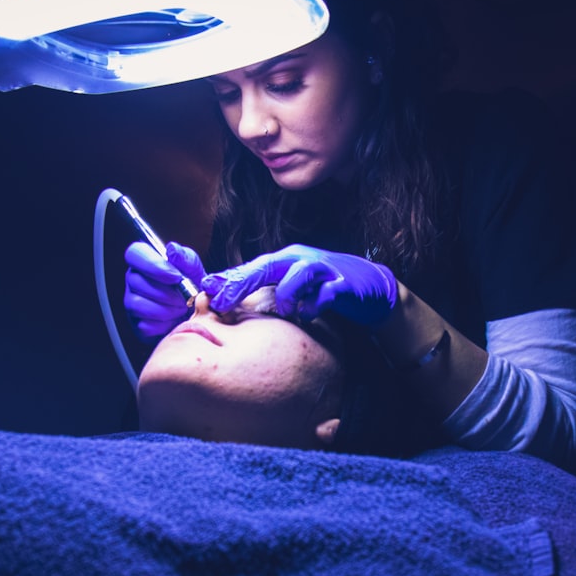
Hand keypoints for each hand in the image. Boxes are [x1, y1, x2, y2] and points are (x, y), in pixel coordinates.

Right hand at [124, 241, 205, 340]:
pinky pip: (144, 325)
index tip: (175, 277)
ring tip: (182, 308)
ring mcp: (132, 303)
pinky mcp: (137, 325)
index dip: (153, 265)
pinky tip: (174, 321)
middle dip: (166, 292)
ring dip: (167, 309)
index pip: (135, 253)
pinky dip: (164, 325)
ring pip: (138, 304)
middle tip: (186, 297)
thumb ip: (185, 258)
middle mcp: (134, 280)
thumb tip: (172, 249)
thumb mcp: (194, 270)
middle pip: (136, 281)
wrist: (199, 316)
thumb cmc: (193, 288)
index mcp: (145, 262)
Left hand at [201, 244, 397, 324]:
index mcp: (285, 259)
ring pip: (297, 275)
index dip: (228, 279)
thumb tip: (226, 296)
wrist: (369, 286)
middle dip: (241, 283)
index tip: (206, 292)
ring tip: (286, 311)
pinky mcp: (343, 284)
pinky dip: (315, 306)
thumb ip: (264, 288)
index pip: (251, 266)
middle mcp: (301, 259)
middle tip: (222, 301)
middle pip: (266, 265)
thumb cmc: (323, 287)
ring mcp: (323, 270)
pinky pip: (325, 294)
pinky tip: (310, 316)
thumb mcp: (290, 284)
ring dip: (286, 295)